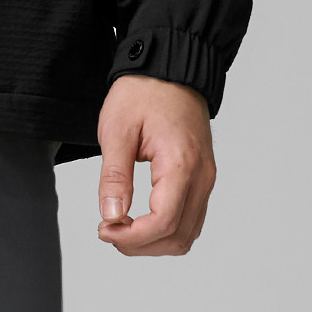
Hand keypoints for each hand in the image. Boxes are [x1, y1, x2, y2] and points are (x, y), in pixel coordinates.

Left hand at [95, 74, 215, 254]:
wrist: (170, 68)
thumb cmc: (143, 91)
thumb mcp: (117, 129)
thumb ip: (114, 176)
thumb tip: (111, 216)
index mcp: (181, 163)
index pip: (163, 222)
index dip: (132, 236)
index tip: (104, 229)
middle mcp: (202, 176)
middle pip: (178, 236)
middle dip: (141, 244)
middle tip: (108, 231)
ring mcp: (206, 178)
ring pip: (188, 233)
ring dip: (155, 242)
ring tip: (122, 228)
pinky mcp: (203, 177)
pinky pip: (191, 217)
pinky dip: (168, 229)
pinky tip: (141, 220)